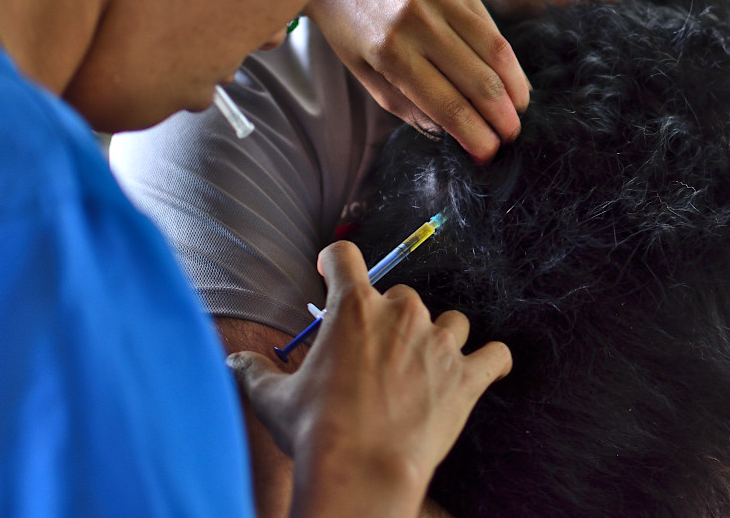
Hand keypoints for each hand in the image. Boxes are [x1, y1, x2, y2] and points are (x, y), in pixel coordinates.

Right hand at [229, 241, 511, 517]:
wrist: (362, 473)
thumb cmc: (316, 433)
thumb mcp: (273, 399)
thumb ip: (254, 372)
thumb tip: (234, 361)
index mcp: (352, 307)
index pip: (344, 256)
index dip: (334, 261)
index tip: (330, 271)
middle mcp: (401, 314)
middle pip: (401, 294)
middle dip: (389, 319)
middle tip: (375, 356)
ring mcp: (438, 344)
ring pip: (451, 320)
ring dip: (438, 337)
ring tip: (424, 366)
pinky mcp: (467, 378)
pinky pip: (495, 356)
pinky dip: (491, 361)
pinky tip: (485, 369)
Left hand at [307, 0, 529, 162]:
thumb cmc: (350, 27)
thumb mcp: (366, 74)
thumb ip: (408, 105)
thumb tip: (455, 134)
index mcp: (390, 53)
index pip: (448, 106)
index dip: (475, 136)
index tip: (488, 154)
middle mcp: (418, 23)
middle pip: (479, 82)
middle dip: (502, 118)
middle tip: (511, 136)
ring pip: (495, 52)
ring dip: (514, 88)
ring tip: (519, 110)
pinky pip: (490, 25)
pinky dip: (505, 57)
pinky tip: (510, 77)